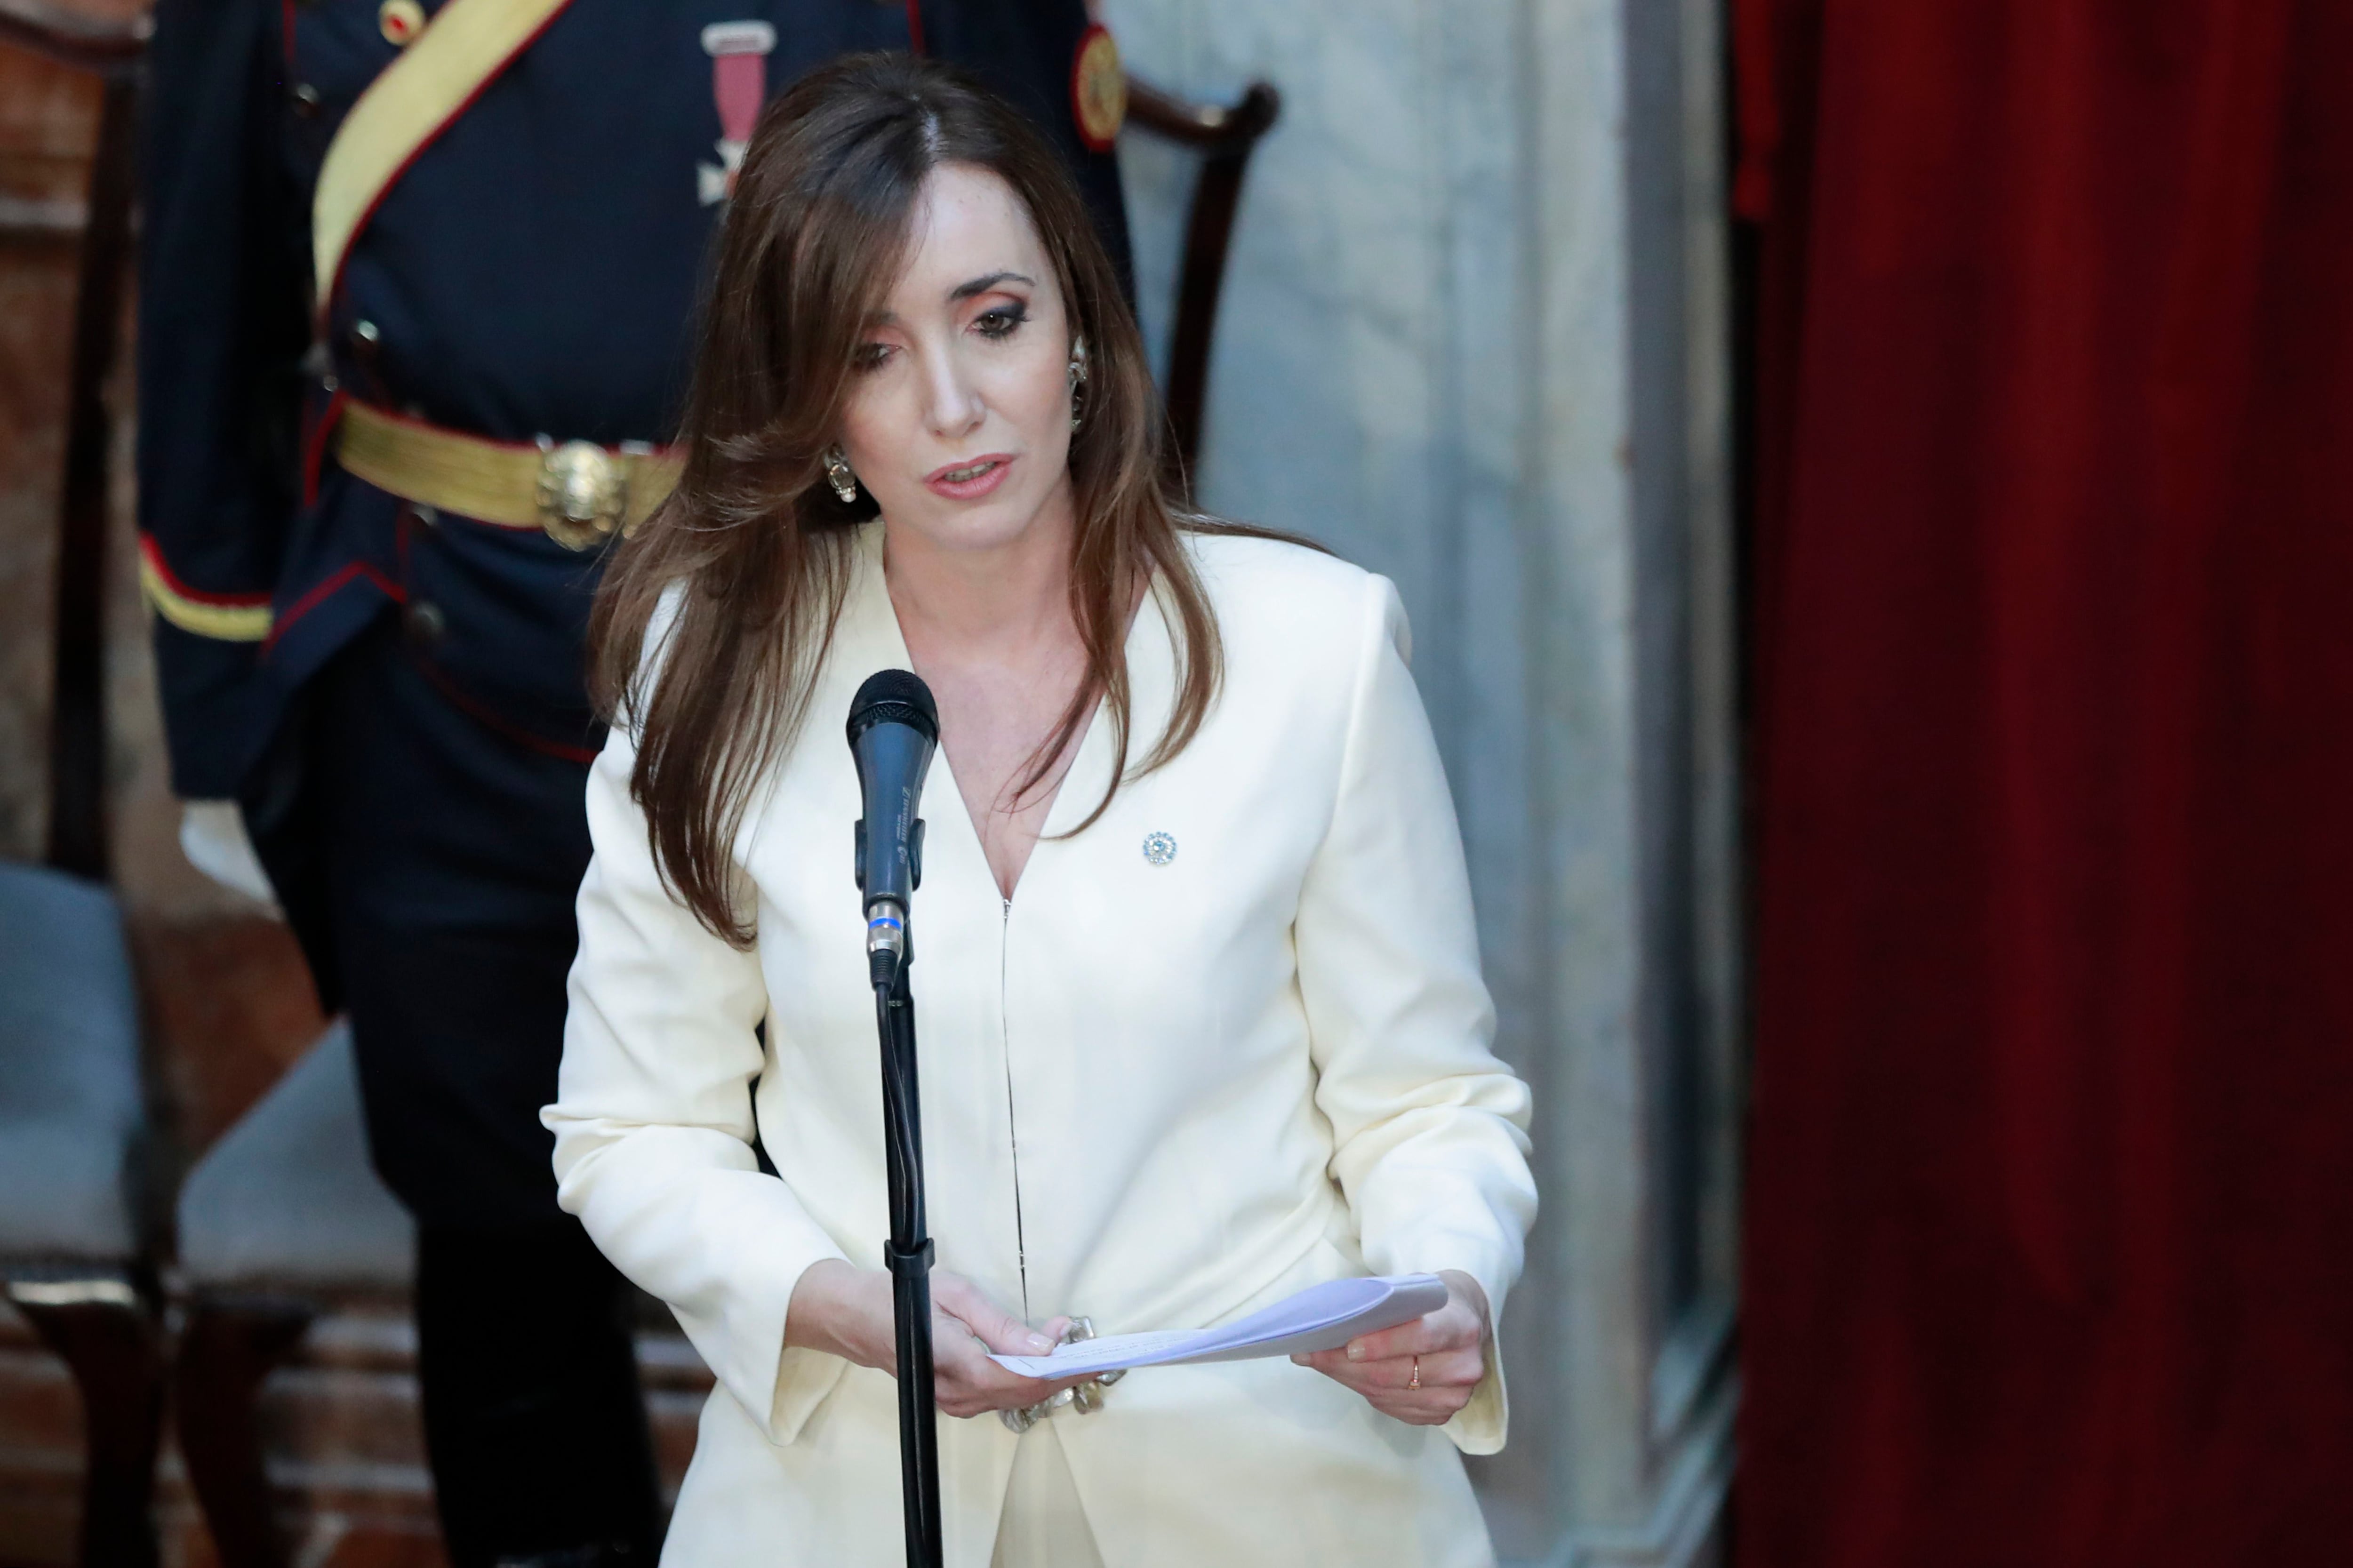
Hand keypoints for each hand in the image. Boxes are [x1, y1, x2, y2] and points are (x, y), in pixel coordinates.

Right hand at [786, 1260, 1089, 1418]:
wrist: (855, 1318)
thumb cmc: (903, 1298)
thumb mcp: (957, 1295)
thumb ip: (1001, 1325)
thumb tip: (1044, 1345)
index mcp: (956, 1364)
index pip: (1022, 1378)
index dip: (1061, 1368)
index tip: (1088, 1351)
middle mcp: (955, 1393)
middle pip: (1023, 1392)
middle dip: (1060, 1369)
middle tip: (1084, 1341)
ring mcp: (952, 1402)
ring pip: (1013, 1396)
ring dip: (1044, 1373)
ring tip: (1066, 1344)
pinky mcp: (953, 1399)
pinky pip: (998, 1394)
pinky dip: (1023, 1376)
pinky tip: (1037, 1356)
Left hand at [1292, 1269, 1489, 1425]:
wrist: (1462, 1322)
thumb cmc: (1429, 1303)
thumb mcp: (1414, 1291)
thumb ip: (1382, 1305)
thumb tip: (1330, 1321)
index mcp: (1462, 1326)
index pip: (1423, 1337)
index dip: (1384, 1343)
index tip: (1349, 1345)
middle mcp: (1464, 1366)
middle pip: (1397, 1373)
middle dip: (1347, 1364)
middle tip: (1311, 1352)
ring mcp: (1455, 1396)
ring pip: (1388, 1394)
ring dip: (1348, 1378)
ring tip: (1319, 1361)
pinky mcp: (1441, 1415)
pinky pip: (1392, 1408)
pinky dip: (1364, 1391)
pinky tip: (1346, 1375)